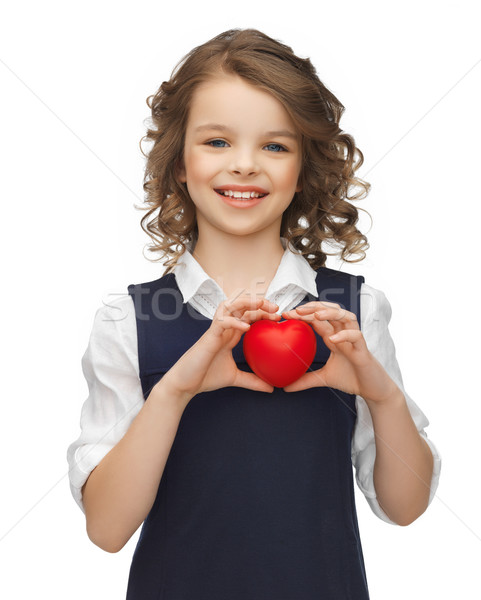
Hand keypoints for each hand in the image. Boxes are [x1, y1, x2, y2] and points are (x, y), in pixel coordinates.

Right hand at [161, 292, 281, 402]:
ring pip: (229, 305)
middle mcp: (223, 328)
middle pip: (240, 305)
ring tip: (262, 305)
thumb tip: (271, 388)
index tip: (278, 317)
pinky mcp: (208, 336)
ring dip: (246, 302)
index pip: (248, 315)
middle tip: (276, 308)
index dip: (262, 312)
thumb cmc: (206, 377)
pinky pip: (221, 322)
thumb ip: (252, 380)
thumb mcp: (235, 378)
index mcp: (230, 334)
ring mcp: (216, 330)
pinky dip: (234, 322)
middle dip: (258, 301)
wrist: (186, 384)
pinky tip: (247, 328)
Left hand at [280, 301, 399, 401]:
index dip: (303, 314)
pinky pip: (356, 336)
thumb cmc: (352, 379)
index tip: (286, 316)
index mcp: (334, 337)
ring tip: (316, 316)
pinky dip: (345, 335)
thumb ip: (306, 380)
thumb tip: (285, 387)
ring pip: (345, 316)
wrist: (373, 390)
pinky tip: (333, 339)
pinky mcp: (363, 350)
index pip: (318, 319)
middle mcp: (344, 334)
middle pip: (330, 311)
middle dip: (313, 308)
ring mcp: (354, 340)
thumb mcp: (324, 378)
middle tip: (296, 311)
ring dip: (330, 313)